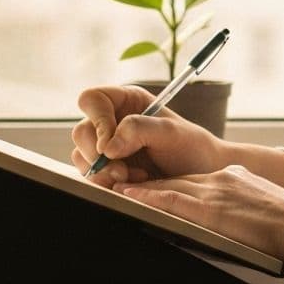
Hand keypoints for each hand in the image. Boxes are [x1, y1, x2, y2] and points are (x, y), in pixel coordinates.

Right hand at [71, 85, 227, 188]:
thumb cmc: (191, 147)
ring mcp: (107, 146)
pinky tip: (132, 185)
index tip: (110, 145)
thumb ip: (139, 130)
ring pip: (81, 156)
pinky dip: (107, 183)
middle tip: (123, 171)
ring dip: (103, 172)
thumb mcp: (171, 132)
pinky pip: (91, 175)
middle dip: (98, 155)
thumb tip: (108, 147)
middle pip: (81, 132)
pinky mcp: (108, 168)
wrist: (202, 175)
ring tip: (134, 178)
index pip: (91, 99)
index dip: (96, 120)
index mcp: (125, 101)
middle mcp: (112, 121)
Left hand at [111, 165, 283, 281]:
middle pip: (176, 179)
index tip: (149, 186)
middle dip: (148, 182)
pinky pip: (170, 199)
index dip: (169, 184)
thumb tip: (237, 223)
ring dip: (139, 189)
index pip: (194, 179)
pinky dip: (146, 197)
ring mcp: (215, 191)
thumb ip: (247, 209)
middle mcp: (222, 178)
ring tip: (113, 189)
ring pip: (167, 185)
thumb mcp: (270, 209)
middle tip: (118, 182)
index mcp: (236, 178)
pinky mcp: (211, 209)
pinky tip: (128, 197)